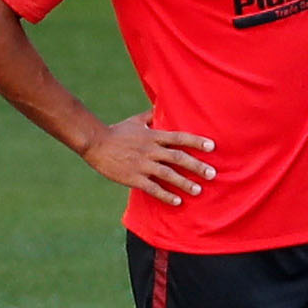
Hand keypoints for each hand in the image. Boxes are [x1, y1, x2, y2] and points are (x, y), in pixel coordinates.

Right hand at [83, 115, 214, 205]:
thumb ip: (152, 116)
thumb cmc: (117, 131)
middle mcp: (151, 150)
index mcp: (153, 135)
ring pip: (168, 175)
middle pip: (178, 158)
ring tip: (198, 190)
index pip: (180, 137)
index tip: (212, 147)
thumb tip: (163, 106)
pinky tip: (177, 201)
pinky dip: (166, 195)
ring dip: (185, 183)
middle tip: (213, 174)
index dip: (197, 141)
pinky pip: (153, 188)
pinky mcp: (134, 178)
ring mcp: (142, 165)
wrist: (95, 143)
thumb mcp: (136, 121)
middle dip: (197, 166)